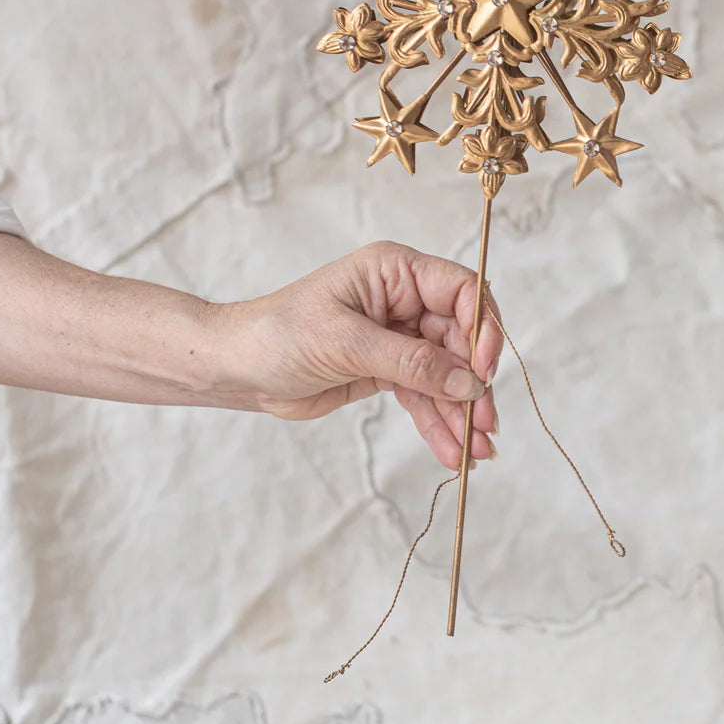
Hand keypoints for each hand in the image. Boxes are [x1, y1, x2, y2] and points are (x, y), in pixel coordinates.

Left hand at [229, 241, 500, 468]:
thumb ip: (411, 362)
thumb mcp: (346, 343)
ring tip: (477, 450)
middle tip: (486, 423)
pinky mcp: (386, 370)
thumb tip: (468, 382)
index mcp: (395, 272)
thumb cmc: (279, 334)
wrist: (237, 368)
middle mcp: (403, 300)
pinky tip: (451, 451)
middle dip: (474, 382)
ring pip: (446, 374)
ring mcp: (397, 337)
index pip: (460, 290)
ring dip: (461, 412)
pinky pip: (424, 396)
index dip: (481, 327)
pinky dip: (438, 423)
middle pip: (460, 338)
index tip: (484, 369)